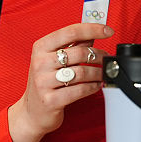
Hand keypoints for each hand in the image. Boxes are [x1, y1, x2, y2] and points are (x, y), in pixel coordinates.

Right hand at [8, 23, 113, 141]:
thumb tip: (94, 31)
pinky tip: (96, 85)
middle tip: (106, 58)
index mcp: (40, 47)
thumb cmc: (45, 81)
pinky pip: (80, 90)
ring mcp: (43, 82)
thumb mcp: (53, 59)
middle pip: (79, 53)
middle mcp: (40, 63)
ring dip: (98, 72)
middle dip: (98, 55)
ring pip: (82, 72)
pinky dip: (93, 86)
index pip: (70, 32)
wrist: (32, 112)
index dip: (92, 29)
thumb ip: (73, 45)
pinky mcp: (51, 100)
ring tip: (103, 73)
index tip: (108, 30)